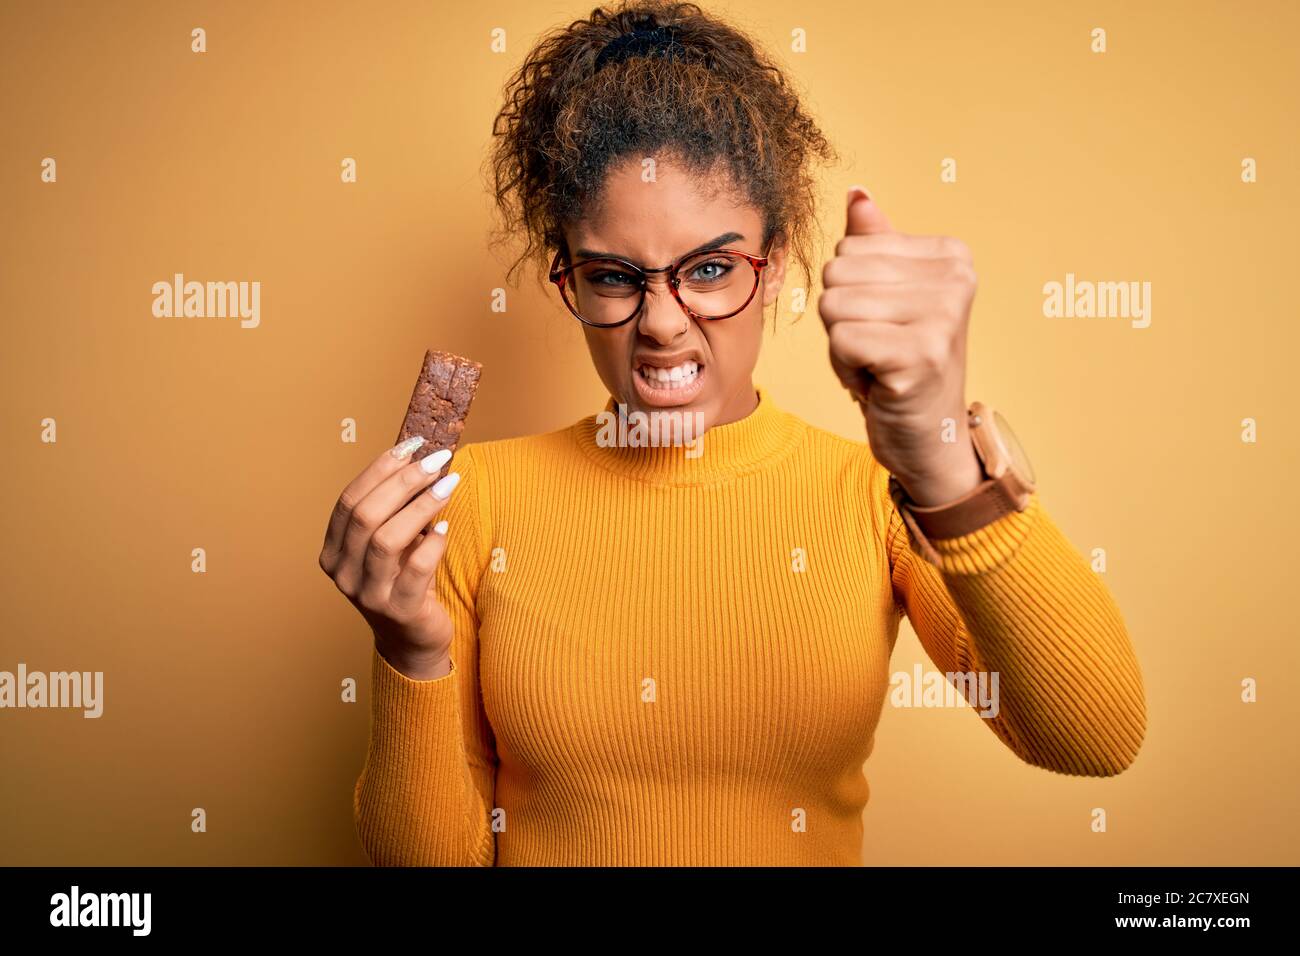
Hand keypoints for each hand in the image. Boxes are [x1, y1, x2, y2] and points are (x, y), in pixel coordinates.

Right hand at [318, 440, 462, 679]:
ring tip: (448, 485)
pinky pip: (414, 569)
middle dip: (403, 481)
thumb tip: (420, 458)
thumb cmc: (404, 581)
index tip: (411, 446)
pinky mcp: (398, 611)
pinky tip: (444, 529)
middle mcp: (342, 573)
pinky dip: (431, 544)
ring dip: (421, 506)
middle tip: (437, 461)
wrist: (413, 639)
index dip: (379, 469)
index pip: (349, 500)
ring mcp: (367, 595)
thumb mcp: (391, 544)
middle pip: (365, 515)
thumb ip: (394, 510)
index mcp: (333, 551)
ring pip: (386, 539)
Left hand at [818, 186, 984, 506]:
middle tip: (878, 350)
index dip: (851, 294)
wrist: (931, 438)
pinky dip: (845, 369)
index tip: (885, 325)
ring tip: (878, 365)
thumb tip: (857, 193)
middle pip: (836, 275)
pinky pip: (840, 340)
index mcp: (952, 256)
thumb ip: (875, 244)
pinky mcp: (920, 356)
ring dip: (842, 347)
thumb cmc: (902, 364)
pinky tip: (877, 383)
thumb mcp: (889, 297)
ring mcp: (942, 318)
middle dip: (842, 321)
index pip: (848, 249)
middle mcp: (955, 280)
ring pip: (833, 307)